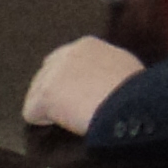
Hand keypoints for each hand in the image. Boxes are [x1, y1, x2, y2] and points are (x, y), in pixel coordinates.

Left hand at [23, 38, 144, 133]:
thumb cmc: (136, 90)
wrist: (131, 104)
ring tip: (73, 116)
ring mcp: (53, 75)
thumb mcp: (123, 64)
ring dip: (51, 107)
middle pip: (45, 75)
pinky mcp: (45, 96)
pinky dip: (44, 121)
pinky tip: (65, 122)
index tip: (82, 93)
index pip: (64, 61)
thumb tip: (102, 74)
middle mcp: (65, 54)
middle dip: (56, 91)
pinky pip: (32, 113)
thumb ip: (105, 63)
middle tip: (74, 107)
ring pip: (36, 94)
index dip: (71, 80)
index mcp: (86, 45)